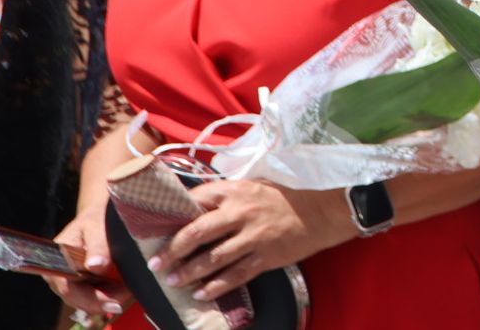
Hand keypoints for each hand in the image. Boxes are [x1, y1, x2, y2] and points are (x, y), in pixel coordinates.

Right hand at [46, 202, 132, 316]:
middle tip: (125, 297)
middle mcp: (58, 273)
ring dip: (105, 301)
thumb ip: (98, 245)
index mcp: (57, 258)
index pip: (67, 286)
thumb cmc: (96, 217)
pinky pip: (90, 296)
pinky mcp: (80, 282)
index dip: (89, 297)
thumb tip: (95, 266)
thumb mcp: (97, 225)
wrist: (99, 214)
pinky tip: (121, 293)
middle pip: (76, 297)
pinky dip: (106, 297)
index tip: (112, 299)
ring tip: (127, 293)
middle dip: (101, 302)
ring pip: (84, 300)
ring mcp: (68, 279)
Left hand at [149, 180, 346, 302]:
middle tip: (156, 264)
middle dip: (172, 251)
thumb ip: (228, 195)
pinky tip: (201, 294)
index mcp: (237, 190)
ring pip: (212, 259)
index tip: (157, 229)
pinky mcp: (266, 257)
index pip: (195, 201)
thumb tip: (195, 208)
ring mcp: (254, 236)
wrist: (323, 212)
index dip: (173, 216)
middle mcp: (242, 212)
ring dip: (189, 272)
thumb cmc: (286, 198)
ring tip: (173, 281)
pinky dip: (215, 287)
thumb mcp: (256, 186)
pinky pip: (234, 275)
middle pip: (197, 233)